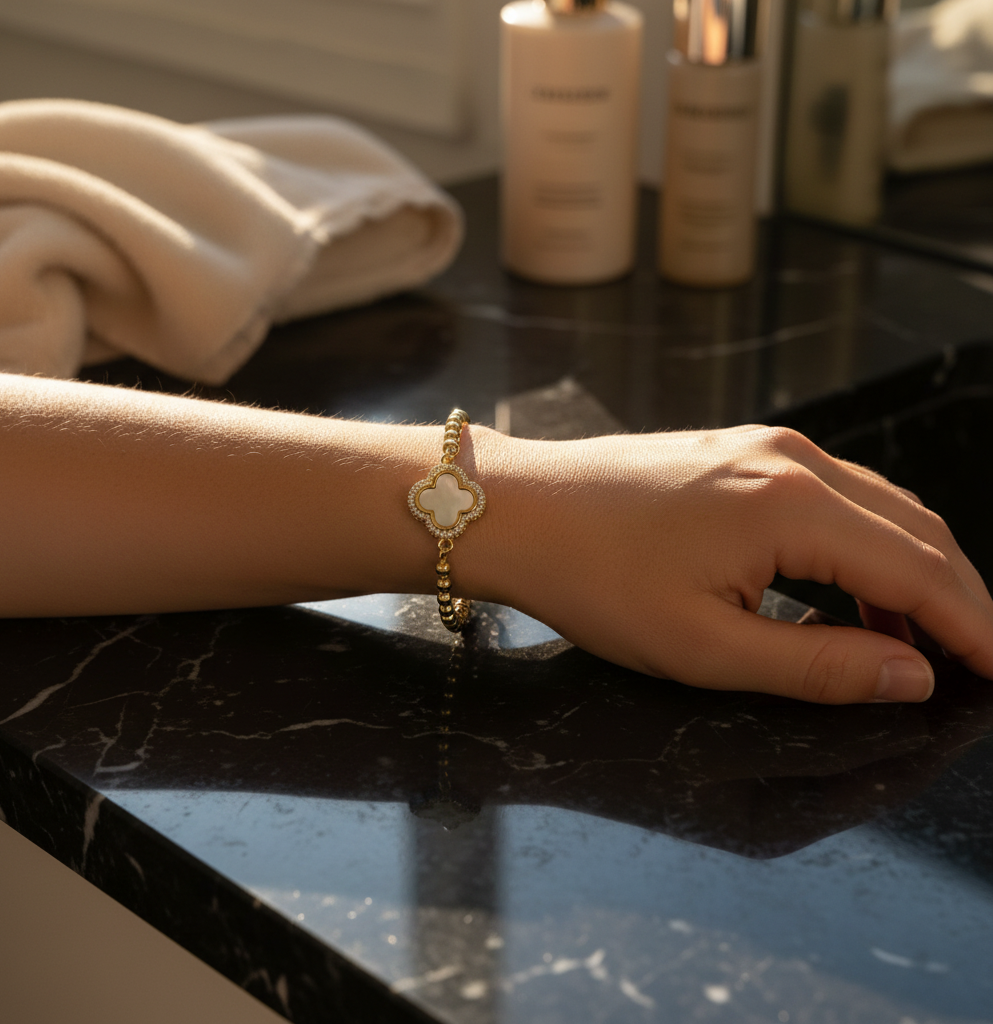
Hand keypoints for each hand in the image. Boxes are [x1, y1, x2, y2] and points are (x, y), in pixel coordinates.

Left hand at [470, 424, 992, 703]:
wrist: (518, 508)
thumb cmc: (594, 580)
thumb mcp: (704, 646)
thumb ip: (817, 666)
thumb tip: (912, 677)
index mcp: (794, 506)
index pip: (920, 572)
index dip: (975, 628)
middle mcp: (794, 460)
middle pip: (916, 529)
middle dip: (959, 598)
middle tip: (979, 660)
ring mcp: (766, 446)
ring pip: (879, 507)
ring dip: (912, 571)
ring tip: (922, 640)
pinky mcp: (740, 449)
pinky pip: (833, 495)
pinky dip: (863, 544)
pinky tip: (854, 592)